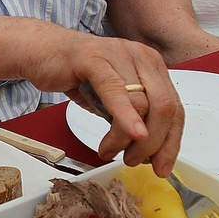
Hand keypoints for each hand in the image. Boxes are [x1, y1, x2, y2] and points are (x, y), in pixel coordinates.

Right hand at [24, 31, 183, 174]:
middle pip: (165, 108)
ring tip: (109, 150)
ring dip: (126, 138)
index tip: (162, 166)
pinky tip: (129, 133)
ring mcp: (120, 54)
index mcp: (152, 66)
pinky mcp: (96, 58)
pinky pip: (116, 91)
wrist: (43, 51)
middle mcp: (142, 57)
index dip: (171, 142)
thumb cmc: (77, 74)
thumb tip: (146, 149)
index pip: (175, 108)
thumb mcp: (113, 100)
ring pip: (142, 104)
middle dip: (154, 144)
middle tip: (134, 162)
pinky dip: (126, 116)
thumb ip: (132, 118)